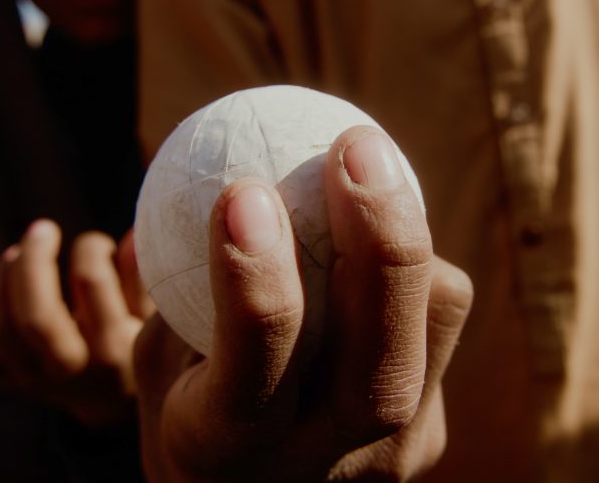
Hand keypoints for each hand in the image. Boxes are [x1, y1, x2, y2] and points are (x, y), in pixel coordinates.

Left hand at [0, 220, 151, 428]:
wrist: (110, 399)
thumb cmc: (136, 340)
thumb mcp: (150, 313)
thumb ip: (142, 277)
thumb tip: (132, 235)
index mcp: (113, 349)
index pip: (91, 283)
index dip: (91, 247)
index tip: (96, 243)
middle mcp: (70, 370)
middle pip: (34, 313)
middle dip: (34, 259)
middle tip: (43, 229)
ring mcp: (33, 379)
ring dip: (0, 278)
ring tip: (16, 253)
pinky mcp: (7, 380)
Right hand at [134, 126, 472, 480]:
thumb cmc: (187, 409)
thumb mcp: (156, 359)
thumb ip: (186, 288)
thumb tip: (221, 171)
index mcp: (225, 450)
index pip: (253, 373)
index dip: (254, 283)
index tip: (242, 190)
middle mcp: (320, 465)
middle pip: (380, 373)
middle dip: (380, 246)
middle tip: (354, 147)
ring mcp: (389, 458)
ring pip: (436, 333)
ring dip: (408, 239)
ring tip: (365, 164)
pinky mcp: (430, 431)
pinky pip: (441, 323)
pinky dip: (414, 262)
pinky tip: (377, 222)